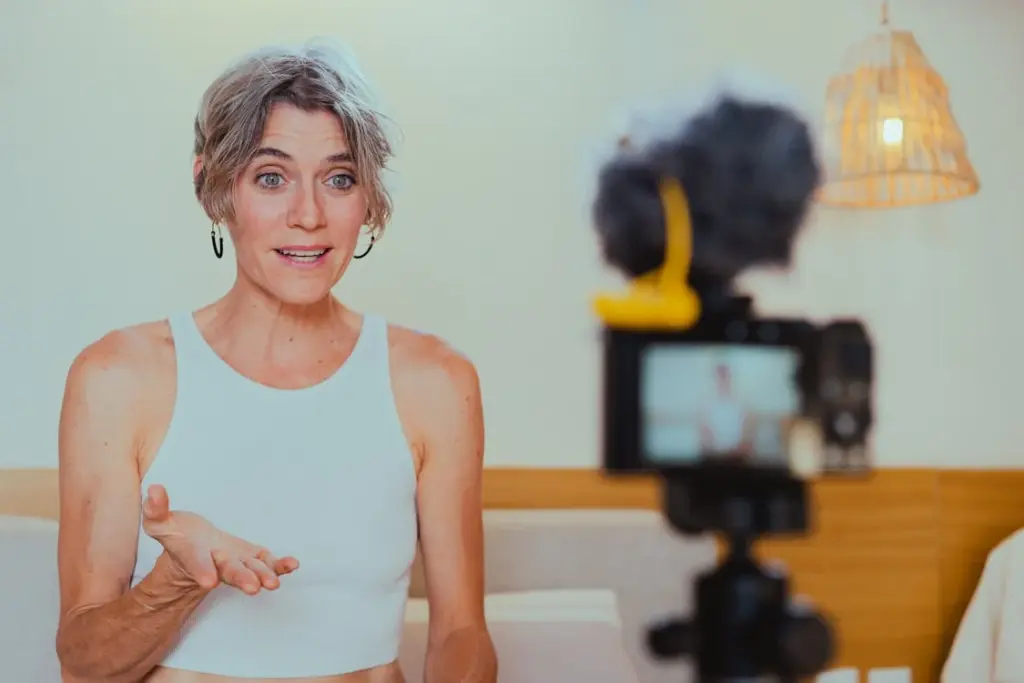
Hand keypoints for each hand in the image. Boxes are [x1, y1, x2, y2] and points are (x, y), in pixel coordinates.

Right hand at [141, 484, 298, 594]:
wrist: (195, 549)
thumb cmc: (178, 535)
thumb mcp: (160, 522)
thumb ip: (156, 509)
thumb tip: (155, 489)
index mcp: (193, 555)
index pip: (196, 563)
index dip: (202, 570)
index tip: (209, 581)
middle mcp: (216, 563)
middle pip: (230, 571)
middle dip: (242, 578)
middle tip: (253, 588)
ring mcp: (237, 562)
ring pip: (252, 570)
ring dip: (264, 575)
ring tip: (274, 583)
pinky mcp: (252, 558)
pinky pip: (268, 563)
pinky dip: (279, 565)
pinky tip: (293, 565)